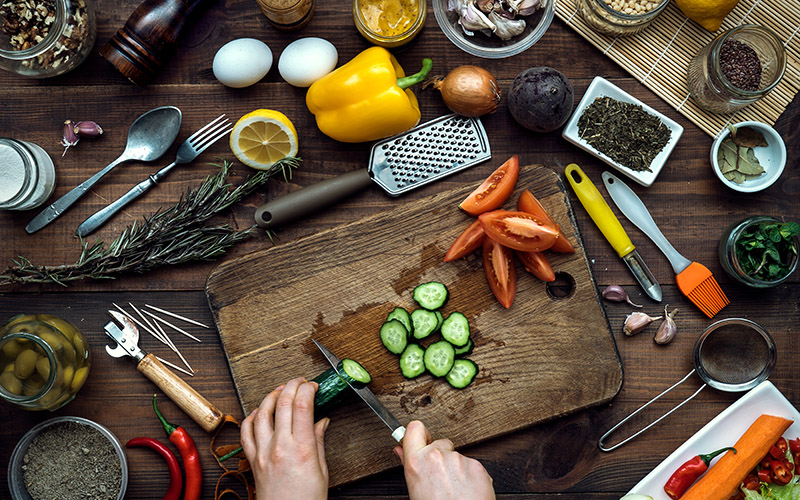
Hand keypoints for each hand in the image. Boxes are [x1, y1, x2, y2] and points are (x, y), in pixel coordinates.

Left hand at [240, 377, 328, 499]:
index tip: (313, 386)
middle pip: (282, 402)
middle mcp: (280, 446)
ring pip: (262, 412)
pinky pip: (246, 432)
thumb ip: (318, 441)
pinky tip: (258, 411)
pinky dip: (251, 417)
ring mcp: (263, 452)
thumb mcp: (322, 470)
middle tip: (300, 382)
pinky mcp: (253, 460)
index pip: (302, 404)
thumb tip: (321, 422)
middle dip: (292, 385)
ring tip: (280, 390)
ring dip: (271, 396)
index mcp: (301, 448)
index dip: (307, 388)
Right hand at [394, 420, 494, 499]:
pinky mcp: (477, 465)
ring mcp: (458, 459)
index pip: (414, 429)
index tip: (422, 440)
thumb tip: (400, 450)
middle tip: (442, 477)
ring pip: (457, 456)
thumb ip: (409, 465)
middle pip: (440, 443)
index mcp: (417, 463)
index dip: (419, 434)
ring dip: (456, 468)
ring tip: (455, 490)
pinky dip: (471, 476)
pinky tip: (466, 491)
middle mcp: (437, 456)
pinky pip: (472, 465)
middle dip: (441, 455)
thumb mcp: (415, 490)